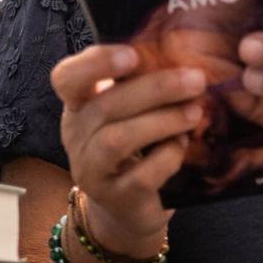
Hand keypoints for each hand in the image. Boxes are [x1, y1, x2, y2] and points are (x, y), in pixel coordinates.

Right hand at [53, 43, 198, 257]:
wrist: (129, 206)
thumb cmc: (134, 144)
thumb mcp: (131, 110)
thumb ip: (143, 85)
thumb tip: (185, 60)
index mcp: (78, 104)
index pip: (66, 78)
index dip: (95, 64)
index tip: (133, 56)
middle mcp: (75, 136)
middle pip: (105, 105)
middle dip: (155, 89)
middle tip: (196, 80)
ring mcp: (91, 171)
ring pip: (117, 140)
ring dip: (162, 122)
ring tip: (195, 112)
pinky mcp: (115, 198)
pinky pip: (141, 176)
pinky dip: (168, 156)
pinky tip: (183, 145)